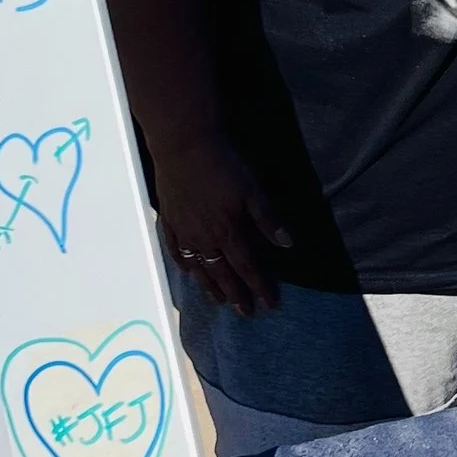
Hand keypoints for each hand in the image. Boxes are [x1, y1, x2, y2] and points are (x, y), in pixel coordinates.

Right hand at [150, 132, 291, 316]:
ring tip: (218, 301)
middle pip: (221, 273)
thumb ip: (268, 219)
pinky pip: (175, 250)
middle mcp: (204, 238)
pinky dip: (183, 264)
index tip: (270, 305)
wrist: (184, 144)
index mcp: (227, 231)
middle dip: (235, 294)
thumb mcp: (253, 189)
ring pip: (198, 267)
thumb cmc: (223, 164)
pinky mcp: (169, 219)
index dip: (260, 287)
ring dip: (209, 286)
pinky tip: (188, 272)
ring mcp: (183, 230)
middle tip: (245, 313)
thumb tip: (287, 245)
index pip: (247, 267)